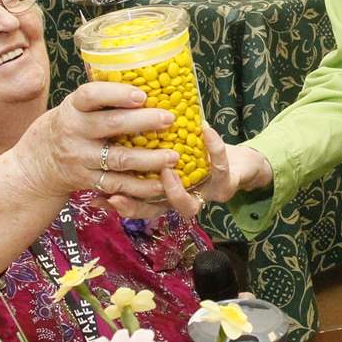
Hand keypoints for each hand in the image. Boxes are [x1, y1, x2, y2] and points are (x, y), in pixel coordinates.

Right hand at [13, 82, 181, 202]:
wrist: (39, 162)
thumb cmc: (71, 125)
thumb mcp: (77, 106)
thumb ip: (104, 99)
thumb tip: (150, 81)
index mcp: (73, 107)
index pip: (91, 95)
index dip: (117, 94)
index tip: (142, 94)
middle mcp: (75, 132)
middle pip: (111, 125)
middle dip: (143, 122)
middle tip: (170, 119)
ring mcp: (81, 158)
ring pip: (119, 159)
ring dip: (149, 158)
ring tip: (174, 155)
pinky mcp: (88, 181)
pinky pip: (118, 185)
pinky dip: (141, 186)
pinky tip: (162, 182)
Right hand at [107, 125, 273, 220]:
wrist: (240, 161)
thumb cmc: (197, 153)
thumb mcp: (169, 149)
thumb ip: (144, 151)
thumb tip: (106, 139)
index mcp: (164, 193)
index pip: (137, 206)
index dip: (119, 205)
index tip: (101, 197)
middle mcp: (181, 200)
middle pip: (156, 212)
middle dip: (137, 206)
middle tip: (123, 193)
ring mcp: (203, 195)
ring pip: (187, 204)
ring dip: (174, 189)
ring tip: (166, 166)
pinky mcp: (227, 181)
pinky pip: (219, 165)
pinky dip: (214, 147)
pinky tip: (205, 129)